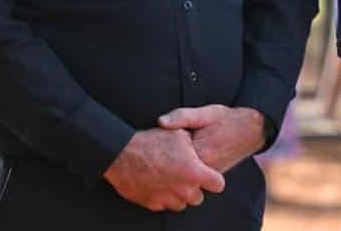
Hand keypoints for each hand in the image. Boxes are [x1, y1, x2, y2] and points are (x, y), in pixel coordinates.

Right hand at [103, 128, 225, 212]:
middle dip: (194, 187)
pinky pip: (164, 205)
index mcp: (194, 172)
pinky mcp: (153, 204)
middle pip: (199, 198)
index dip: (213, 178)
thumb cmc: (150, 143)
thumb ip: (194, 145)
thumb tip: (198, 146)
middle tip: (183, 175)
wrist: (122, 155)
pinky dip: (163, 197)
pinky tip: (157, 183)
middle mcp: (184, 190)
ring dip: (179, 194)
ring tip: (169, 178)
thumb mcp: (178, 134)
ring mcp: (168, 199)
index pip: (218, 184)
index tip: (207, 175)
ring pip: (182, 204)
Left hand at [158, 104, 266, 173]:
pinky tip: (179, 159)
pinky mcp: (213, 174)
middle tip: (159, 150)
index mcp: (200, 152)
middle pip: (175, 171)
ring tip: (168, 154)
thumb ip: (182, 117)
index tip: (153, 144)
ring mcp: (209, 173)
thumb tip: (160, 122)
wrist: (250, 130)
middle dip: (165, 162)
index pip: (170, 159)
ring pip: (183, 176)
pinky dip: (184, 170)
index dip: (160, 151)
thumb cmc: (226, 119)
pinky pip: (193, 177)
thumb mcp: (205, 113)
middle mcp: (205, 167)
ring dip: (175, 167)